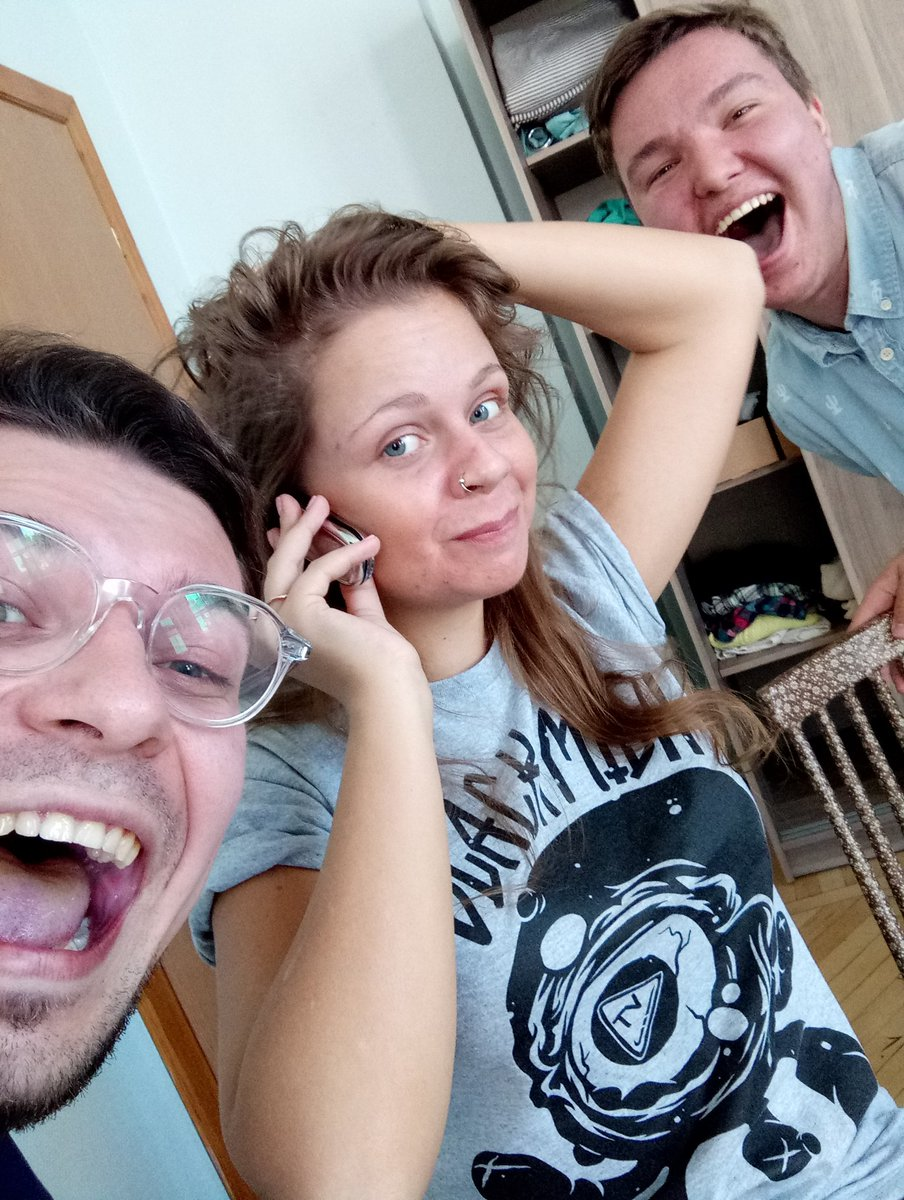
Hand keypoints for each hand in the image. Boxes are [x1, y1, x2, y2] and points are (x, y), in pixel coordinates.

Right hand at [264, 494, 425, 707]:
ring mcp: (284, 624)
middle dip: (286, 531)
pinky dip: (344, 554)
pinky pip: (318, 571)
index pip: (284, 585)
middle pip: (277, 571)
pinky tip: (369, 544)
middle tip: (292, 499)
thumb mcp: (364, 618)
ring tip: (322, 502)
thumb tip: (352, 557)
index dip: (289, 551)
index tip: (293, 523)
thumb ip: (353, 589)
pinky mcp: (300, 615)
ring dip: (306, 529)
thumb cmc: (383, 668)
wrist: (390, 695)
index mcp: (290, 636)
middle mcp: (277, 631)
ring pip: (288, 565)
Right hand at [849, 551, 903, 691]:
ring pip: (901, 640)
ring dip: (902, 664)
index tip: (860, 665)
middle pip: (885, 635)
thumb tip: (896, 633)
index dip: (859, 642)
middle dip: (887, 660)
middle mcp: (896, 603)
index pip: (865, 618)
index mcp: (885, 589)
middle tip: (893, 682)